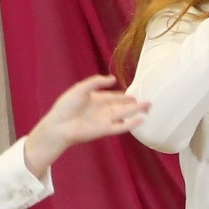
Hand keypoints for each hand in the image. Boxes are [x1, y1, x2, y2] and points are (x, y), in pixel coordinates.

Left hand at [24, 74, 149, 177]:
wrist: (59, 125)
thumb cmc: (66, 106)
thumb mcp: (81, 88)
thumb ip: (96, 82)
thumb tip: (113, 79)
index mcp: (95, 100)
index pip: (113, 97)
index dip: (123, 96)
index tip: (134, 94)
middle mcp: (101, 110)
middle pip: (122, 106)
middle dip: (134, 104)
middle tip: (147, 102)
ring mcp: (104, 120)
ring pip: (124, 115)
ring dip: (137, 111)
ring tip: (149, 107)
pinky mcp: (104, 130)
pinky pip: (121, 126)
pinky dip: (131, 124)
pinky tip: (141, 120)